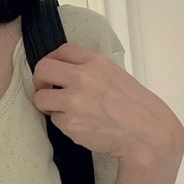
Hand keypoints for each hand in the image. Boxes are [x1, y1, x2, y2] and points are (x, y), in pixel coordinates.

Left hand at [32, 43, 183, 163]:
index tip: (53, 72)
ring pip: (41, 98)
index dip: (53, 60)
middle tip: (45, 89)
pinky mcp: (70, 123)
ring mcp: (74, 101)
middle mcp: (82, 78)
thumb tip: (65, 73)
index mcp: (96, 62)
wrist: (144, 133)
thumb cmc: (133, 106)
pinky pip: (54, 120)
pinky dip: (63, 123)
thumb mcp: (114, 75)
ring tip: (61, 110)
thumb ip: (90, 70)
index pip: (62, 50)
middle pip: (43, 68)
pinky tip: (80, 124)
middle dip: (39, 80)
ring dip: (46, 104)